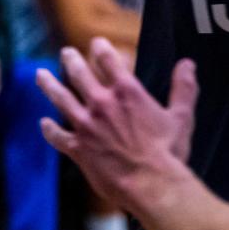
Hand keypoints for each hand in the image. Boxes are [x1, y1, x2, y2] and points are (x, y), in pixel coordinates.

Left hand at [36, 39, 198, 212]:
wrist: (152, 186)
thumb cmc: (169, 153)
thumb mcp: (181, 117)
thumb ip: (183, 88)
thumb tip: (188, 64)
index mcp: (126, 92)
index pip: (109, 59)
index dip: (101, 48)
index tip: (96, 43)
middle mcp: (102, 103)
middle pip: (80, 74)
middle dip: (72, 60)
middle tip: (66, 53)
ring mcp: (87, 125)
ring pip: (61, 99)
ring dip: (50, 85)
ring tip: (40, 75)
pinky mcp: (79, 149)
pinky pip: (58, 137)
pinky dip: (50, 130)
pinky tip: (44, 124)